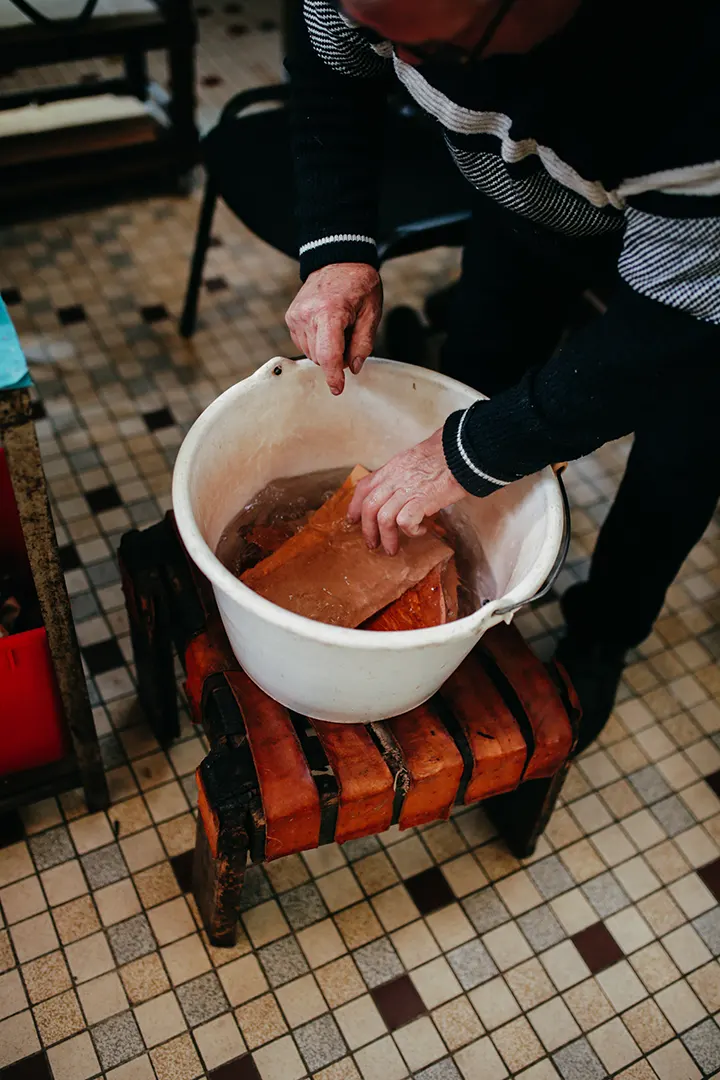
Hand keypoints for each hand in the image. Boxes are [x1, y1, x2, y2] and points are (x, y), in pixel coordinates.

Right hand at [285, 263, 382, 394]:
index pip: (328, 354)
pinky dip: (317, 342)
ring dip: (326, 349)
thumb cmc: (358, 284)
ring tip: (338, 327)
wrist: (338, 260)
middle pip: (320, 357)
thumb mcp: (372, 312)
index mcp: (330, 312)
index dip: (334, 376)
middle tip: (350, 335)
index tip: (337, 389)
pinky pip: (303, 343)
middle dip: (337, 357)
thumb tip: (354, 367)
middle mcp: (307, 315)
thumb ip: (363, 342)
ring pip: (311, 353)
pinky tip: (326, 326)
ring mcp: (296, 316)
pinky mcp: (291, 317)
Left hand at [348, 428, 466, 554]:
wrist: (462, 450)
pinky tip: (419, 532)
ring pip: (383, 518)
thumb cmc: (445, 453)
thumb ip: (403, 473)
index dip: (354, 506)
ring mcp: (407, 490)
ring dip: (387, 538)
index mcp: (391, 468)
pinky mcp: (422, 500)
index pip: (364, 487)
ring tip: (393, 549)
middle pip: (369, 507)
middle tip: (373, 544)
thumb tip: (401, 489)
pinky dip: (410, 531)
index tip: (353, 520)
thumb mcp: (414, 458)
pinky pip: (405, 522)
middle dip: (367, 530)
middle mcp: (395, 479)